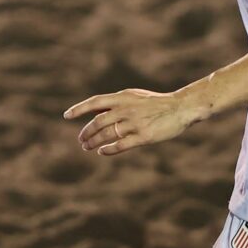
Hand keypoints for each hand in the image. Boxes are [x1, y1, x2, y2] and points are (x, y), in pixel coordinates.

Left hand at [64, 86, 194, 156]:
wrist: (181, 108)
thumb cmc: (156, 103)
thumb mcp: (134, 96)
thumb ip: (116, 103)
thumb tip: (95, 111)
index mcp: (123, 97)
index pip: (95, 102)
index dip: (79, 109)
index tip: (66, 116)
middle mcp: (127, 109)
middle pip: (98, 122)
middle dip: (86, 132)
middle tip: (81, 140)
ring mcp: (135, 123)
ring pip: (107, 135)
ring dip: (94, 142)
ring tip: (87, 147)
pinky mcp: (144, 136)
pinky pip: (121, 145)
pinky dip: (108, 150)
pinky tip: (102, 151)